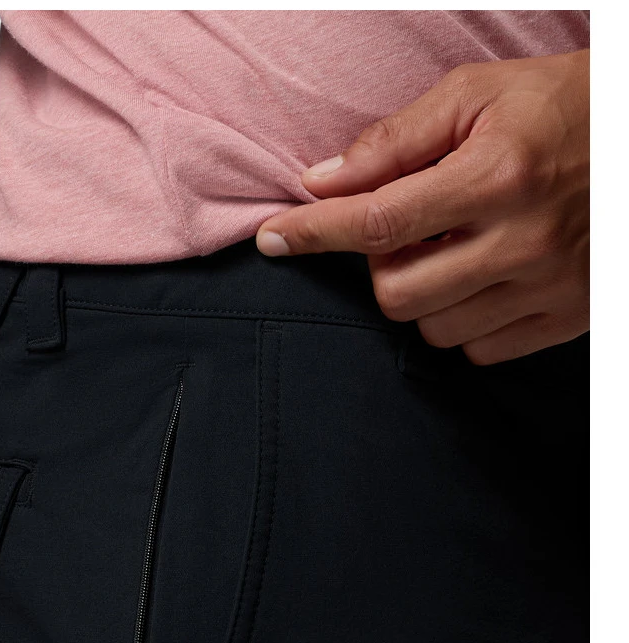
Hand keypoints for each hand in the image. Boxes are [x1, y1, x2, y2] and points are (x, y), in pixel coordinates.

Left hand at [255, 50, 588, 364]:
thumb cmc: (559, 107)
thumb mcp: (478, 96)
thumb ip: (394, 141)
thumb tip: (318, 182)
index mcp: (498, 175)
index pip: (377, 222)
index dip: (312, 234)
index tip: (271, 238)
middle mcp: (524, 240)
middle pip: (395, 292)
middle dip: (381, 265)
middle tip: (407, 230)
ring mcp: (549, 287)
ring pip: (431, 329)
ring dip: (421, 294)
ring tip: (452, 250)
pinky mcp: (567, 319)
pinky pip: (477, 350)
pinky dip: (462, 321)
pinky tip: (481, 279)